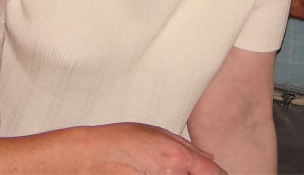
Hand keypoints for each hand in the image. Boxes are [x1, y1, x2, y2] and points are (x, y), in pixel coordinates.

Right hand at [79, 123, 225, 174]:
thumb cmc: (117, 142)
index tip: (214, 174)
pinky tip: (147, 172)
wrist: (89, 158)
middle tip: (173, 168)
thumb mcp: (155, 133)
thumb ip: (187, 146)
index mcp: (179, 158)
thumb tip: (208, 158)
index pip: (214, 174)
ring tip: (153, 168)